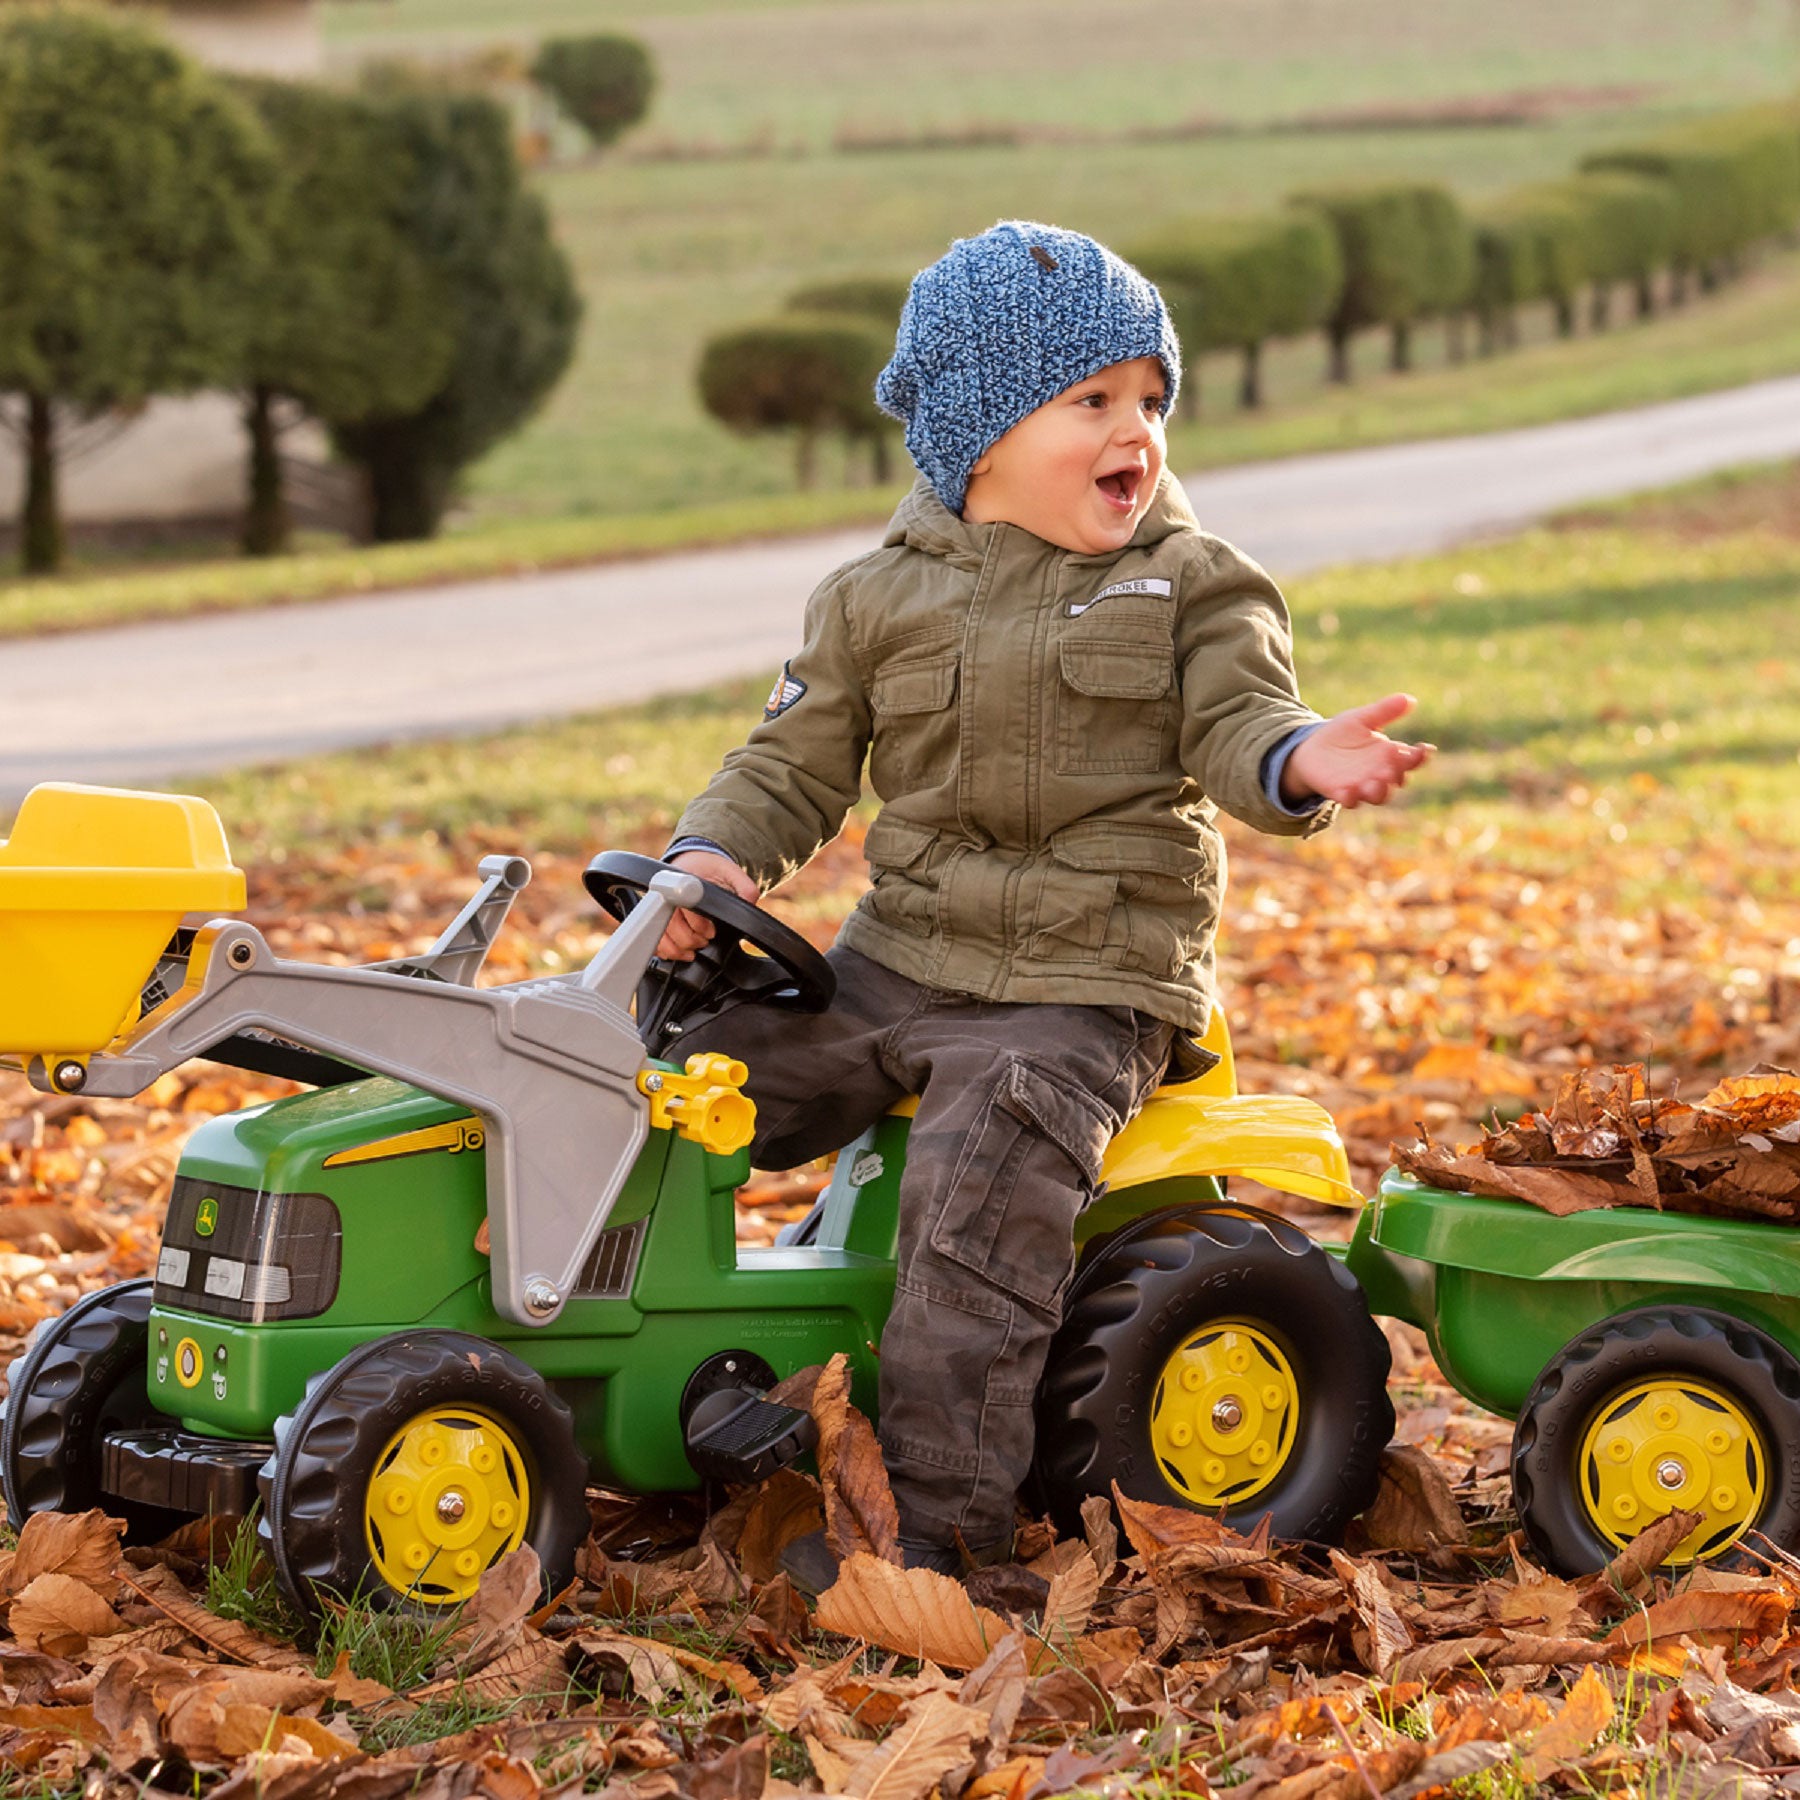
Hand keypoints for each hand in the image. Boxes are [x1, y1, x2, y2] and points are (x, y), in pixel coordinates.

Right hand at [656, 850, 759, 959]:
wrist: (692, 861)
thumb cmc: (711, 868)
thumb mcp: (732, 872)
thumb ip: (745, 888)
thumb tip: (750, 905)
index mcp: (686, 880)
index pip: (687, 908)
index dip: (700, 926)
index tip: (711, 931)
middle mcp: (668, 892)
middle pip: (671, 926)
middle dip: (691, 940)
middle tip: (705, 939)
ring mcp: (659, 905)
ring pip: (660, 936)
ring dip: (677, 949)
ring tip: (693, 949)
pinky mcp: (655, 917)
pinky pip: (653, 938)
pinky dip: (664, 950)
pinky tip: (678, 951)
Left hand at [1282, 694, 1432, 808]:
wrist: (1311, 748)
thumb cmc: (1343, 733)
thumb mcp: (1362, 718)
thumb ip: (1384, 711)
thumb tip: (1409, 699)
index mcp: (1391, 755)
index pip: (1411, 759)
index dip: (1419, 756)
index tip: (1425, 749)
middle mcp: (1381, 773)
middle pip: (1397, 779)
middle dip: (1397, 775)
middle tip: (1394, 770)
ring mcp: (1362, 785)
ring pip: (1378, 795)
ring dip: (1379, 792)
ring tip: (1375, 785)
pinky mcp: (1341, 792)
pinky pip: (1349, 800)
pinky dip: (1349, 798)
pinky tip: (1346, 793)